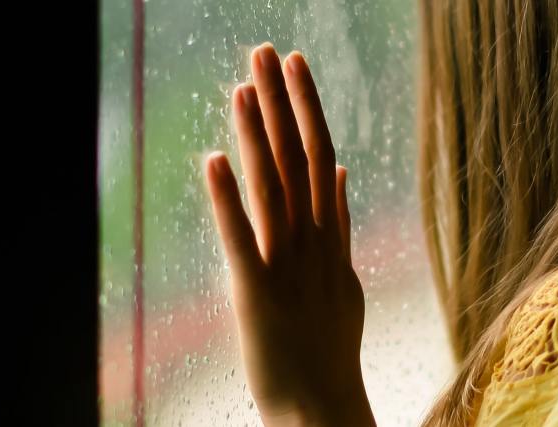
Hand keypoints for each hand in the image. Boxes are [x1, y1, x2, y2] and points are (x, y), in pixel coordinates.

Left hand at [204, 43, 373, 426]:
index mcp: (330, 239)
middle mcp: (313, 244)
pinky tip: (214, 160)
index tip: (295, 64)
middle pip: (298, 159)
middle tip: (266, 50)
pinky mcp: (256, 296)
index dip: (306, 107)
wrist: (323, 410)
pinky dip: (228, 201)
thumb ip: (339, 223)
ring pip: (274, 189)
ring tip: (243, 86)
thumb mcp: (343, 278)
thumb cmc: (327, 350)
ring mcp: (288, 268)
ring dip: (258, 134)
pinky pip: (240, 241)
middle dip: (282, 102)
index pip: (319, 157)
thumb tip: (340, 171)